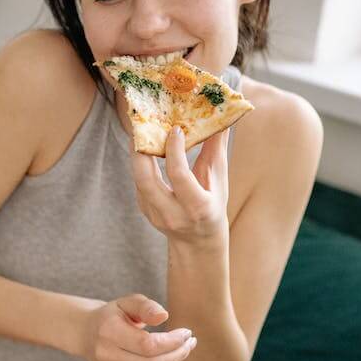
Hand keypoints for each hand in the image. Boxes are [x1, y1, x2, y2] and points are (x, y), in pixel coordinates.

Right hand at [80, 294, 195, 360]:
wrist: (86, 332)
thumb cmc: (114, 315)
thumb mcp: (129, 302)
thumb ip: (147, 307)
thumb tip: (164, 316)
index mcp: (108, 330)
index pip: (148, 345)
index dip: (173, 342)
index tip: (187, 333)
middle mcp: (104, 355)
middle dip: (177, 355)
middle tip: (189, 344)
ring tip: (176, 353)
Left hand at [130, 127, 228, 244]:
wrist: (197, 242)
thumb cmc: (212, 206)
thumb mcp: (219, 181)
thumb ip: (217, 150)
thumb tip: (222, 118)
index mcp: (197, 207)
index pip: (178, 175)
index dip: (174, 150)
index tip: (175, 129)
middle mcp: (173, 214)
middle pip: (146, 180)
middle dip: (142, 151)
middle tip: (146, 126)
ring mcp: (155, 215)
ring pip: (138, 180)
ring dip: (138, 154)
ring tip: (143, 131)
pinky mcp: (145, 210)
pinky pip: (139, 183)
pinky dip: (141, 162)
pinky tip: (145, 146)